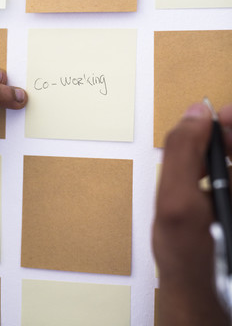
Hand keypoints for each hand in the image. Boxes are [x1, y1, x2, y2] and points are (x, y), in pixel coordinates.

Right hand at [153, 102, 231, 325]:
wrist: (192, 288)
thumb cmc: (185, 254)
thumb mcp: (174, 200)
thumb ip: (182, 152)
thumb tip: (194, 113)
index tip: (218, 115)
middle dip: (226, 134)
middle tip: (205, 127)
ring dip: (221, 148)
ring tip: (200, 147)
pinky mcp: (230, 203)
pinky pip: (228, 177)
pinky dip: (219, 165)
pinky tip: (203, 169)